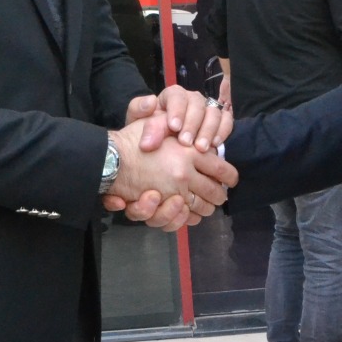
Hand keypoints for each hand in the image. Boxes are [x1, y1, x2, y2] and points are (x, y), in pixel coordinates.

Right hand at [106, 116, 236, 224]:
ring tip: (205, 204)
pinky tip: (190, 213)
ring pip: (202, 208)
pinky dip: (189, 217)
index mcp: (189, 153)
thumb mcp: (155, 123)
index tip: (232, 180)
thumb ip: (174, 124)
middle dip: (219, 196)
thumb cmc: (131, 139)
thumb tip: (195, 133)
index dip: (230, 176)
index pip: (221, 168)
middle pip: (215, 193)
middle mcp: (185, 174)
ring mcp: (174, 193)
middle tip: (219, 195)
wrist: (110, 161)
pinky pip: (184, 218)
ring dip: (205, 208)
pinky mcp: (162, 206)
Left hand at [123, 85, 231, 152]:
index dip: (177, 110)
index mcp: (172, 95)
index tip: (173, 127)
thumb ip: (138, 110)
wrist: (159, 147)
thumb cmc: (148, 131)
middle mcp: (191, 100)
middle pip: (198, 104)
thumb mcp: (137, 120)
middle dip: (193, 124)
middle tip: (186, 142)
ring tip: (201, 148)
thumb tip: (150, 102)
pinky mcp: (218, 122)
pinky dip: (223, 131)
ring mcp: (206, 110)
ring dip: (209, 130)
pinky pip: (226, 121)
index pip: (177, 95)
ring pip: (214, 113)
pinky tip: (215, 145)